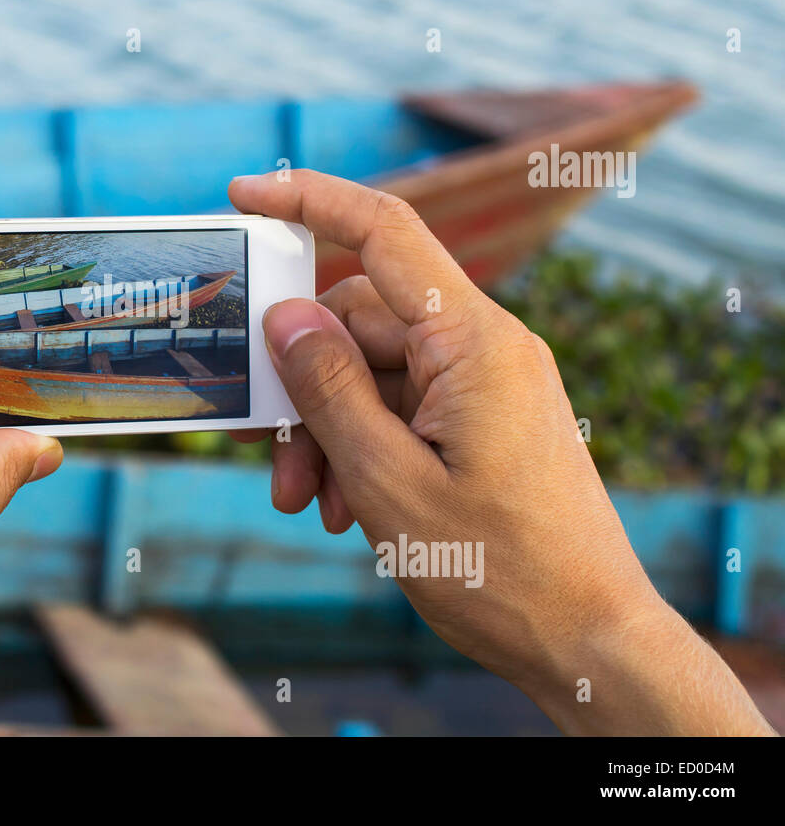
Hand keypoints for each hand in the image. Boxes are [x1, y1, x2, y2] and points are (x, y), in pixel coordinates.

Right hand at [231, 169, 773, 735]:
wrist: (588, 640)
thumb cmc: (498, 568)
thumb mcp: (388, 481)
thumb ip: (330, 389)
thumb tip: (286, 315)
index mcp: (472, 342)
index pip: (385, 230)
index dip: (309, 199)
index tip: (244, 192)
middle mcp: (486, 346)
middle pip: (361, 323)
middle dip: (304, 385)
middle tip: (274, 463)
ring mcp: (489, 382)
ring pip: (375, 372)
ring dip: (330, 430)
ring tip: (312, 503)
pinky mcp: (487, 417)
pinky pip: (405, 404)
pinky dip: (365, 444)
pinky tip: (350, 507)